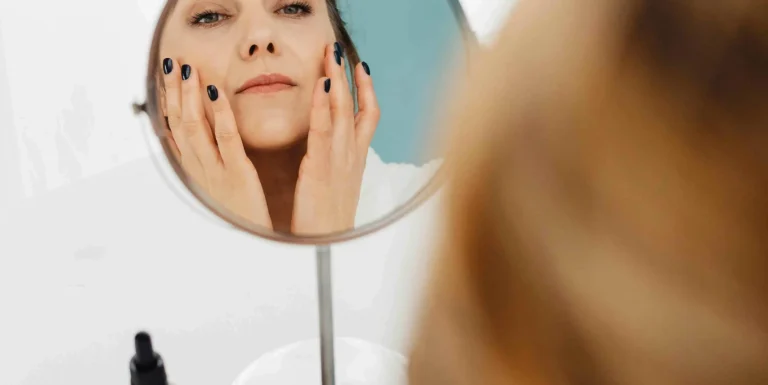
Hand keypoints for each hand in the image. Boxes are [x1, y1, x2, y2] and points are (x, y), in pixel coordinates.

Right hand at [162, 59, 271, 228]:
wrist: (250, 246)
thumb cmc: (239, 216)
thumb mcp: (217, 188)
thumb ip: (209, 162)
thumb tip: (199, 139)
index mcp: (196, 171)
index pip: (174, 130)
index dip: (168, 102)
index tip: (164, 77)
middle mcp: (200, 168)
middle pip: (180, 123)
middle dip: (174, 91)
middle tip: (171, 62)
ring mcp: (216, 170)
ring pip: (195, 128)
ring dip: (190, 96)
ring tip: (188, 70)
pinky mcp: (237, 173)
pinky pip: (226, 139)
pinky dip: (219, 114)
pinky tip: (216, 93)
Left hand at [292, 44, 379, 234]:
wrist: (328, 249)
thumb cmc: (330, 222)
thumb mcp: (340, 188)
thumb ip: (340, 165)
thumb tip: (337, 153)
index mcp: (356, 159)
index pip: (368, 115)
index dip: (366, 89)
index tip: (362, 67)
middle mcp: (351, 155)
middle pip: (356, 105)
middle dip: (349, 74)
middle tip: (339, 48)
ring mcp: (338, 160)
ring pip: (342, 110)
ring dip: (336, 78)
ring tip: (330, 54)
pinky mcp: (319, 168)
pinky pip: (322, 129)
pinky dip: (322, 103)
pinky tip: (319, 83)